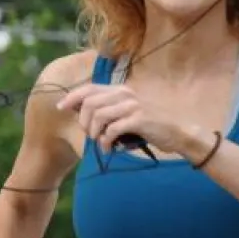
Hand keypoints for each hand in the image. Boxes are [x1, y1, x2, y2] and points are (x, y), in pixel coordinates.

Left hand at [55, 82, 187, 154]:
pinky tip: (108, 148)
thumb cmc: (151, 124)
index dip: (72, 97)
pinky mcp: (138, 120)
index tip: (60, 107)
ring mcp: (132, 106)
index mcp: (121, 90)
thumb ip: (108, 109)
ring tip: (100, 142)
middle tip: (90, 134)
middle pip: (90, 103)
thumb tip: (81, 112)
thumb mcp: (128, 112)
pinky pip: (111, 130)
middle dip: (84, 122)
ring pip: (98, 116)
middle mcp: (125, 94)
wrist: (178, 131)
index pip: (90, 88)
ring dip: (94, 133)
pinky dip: (105, 142)